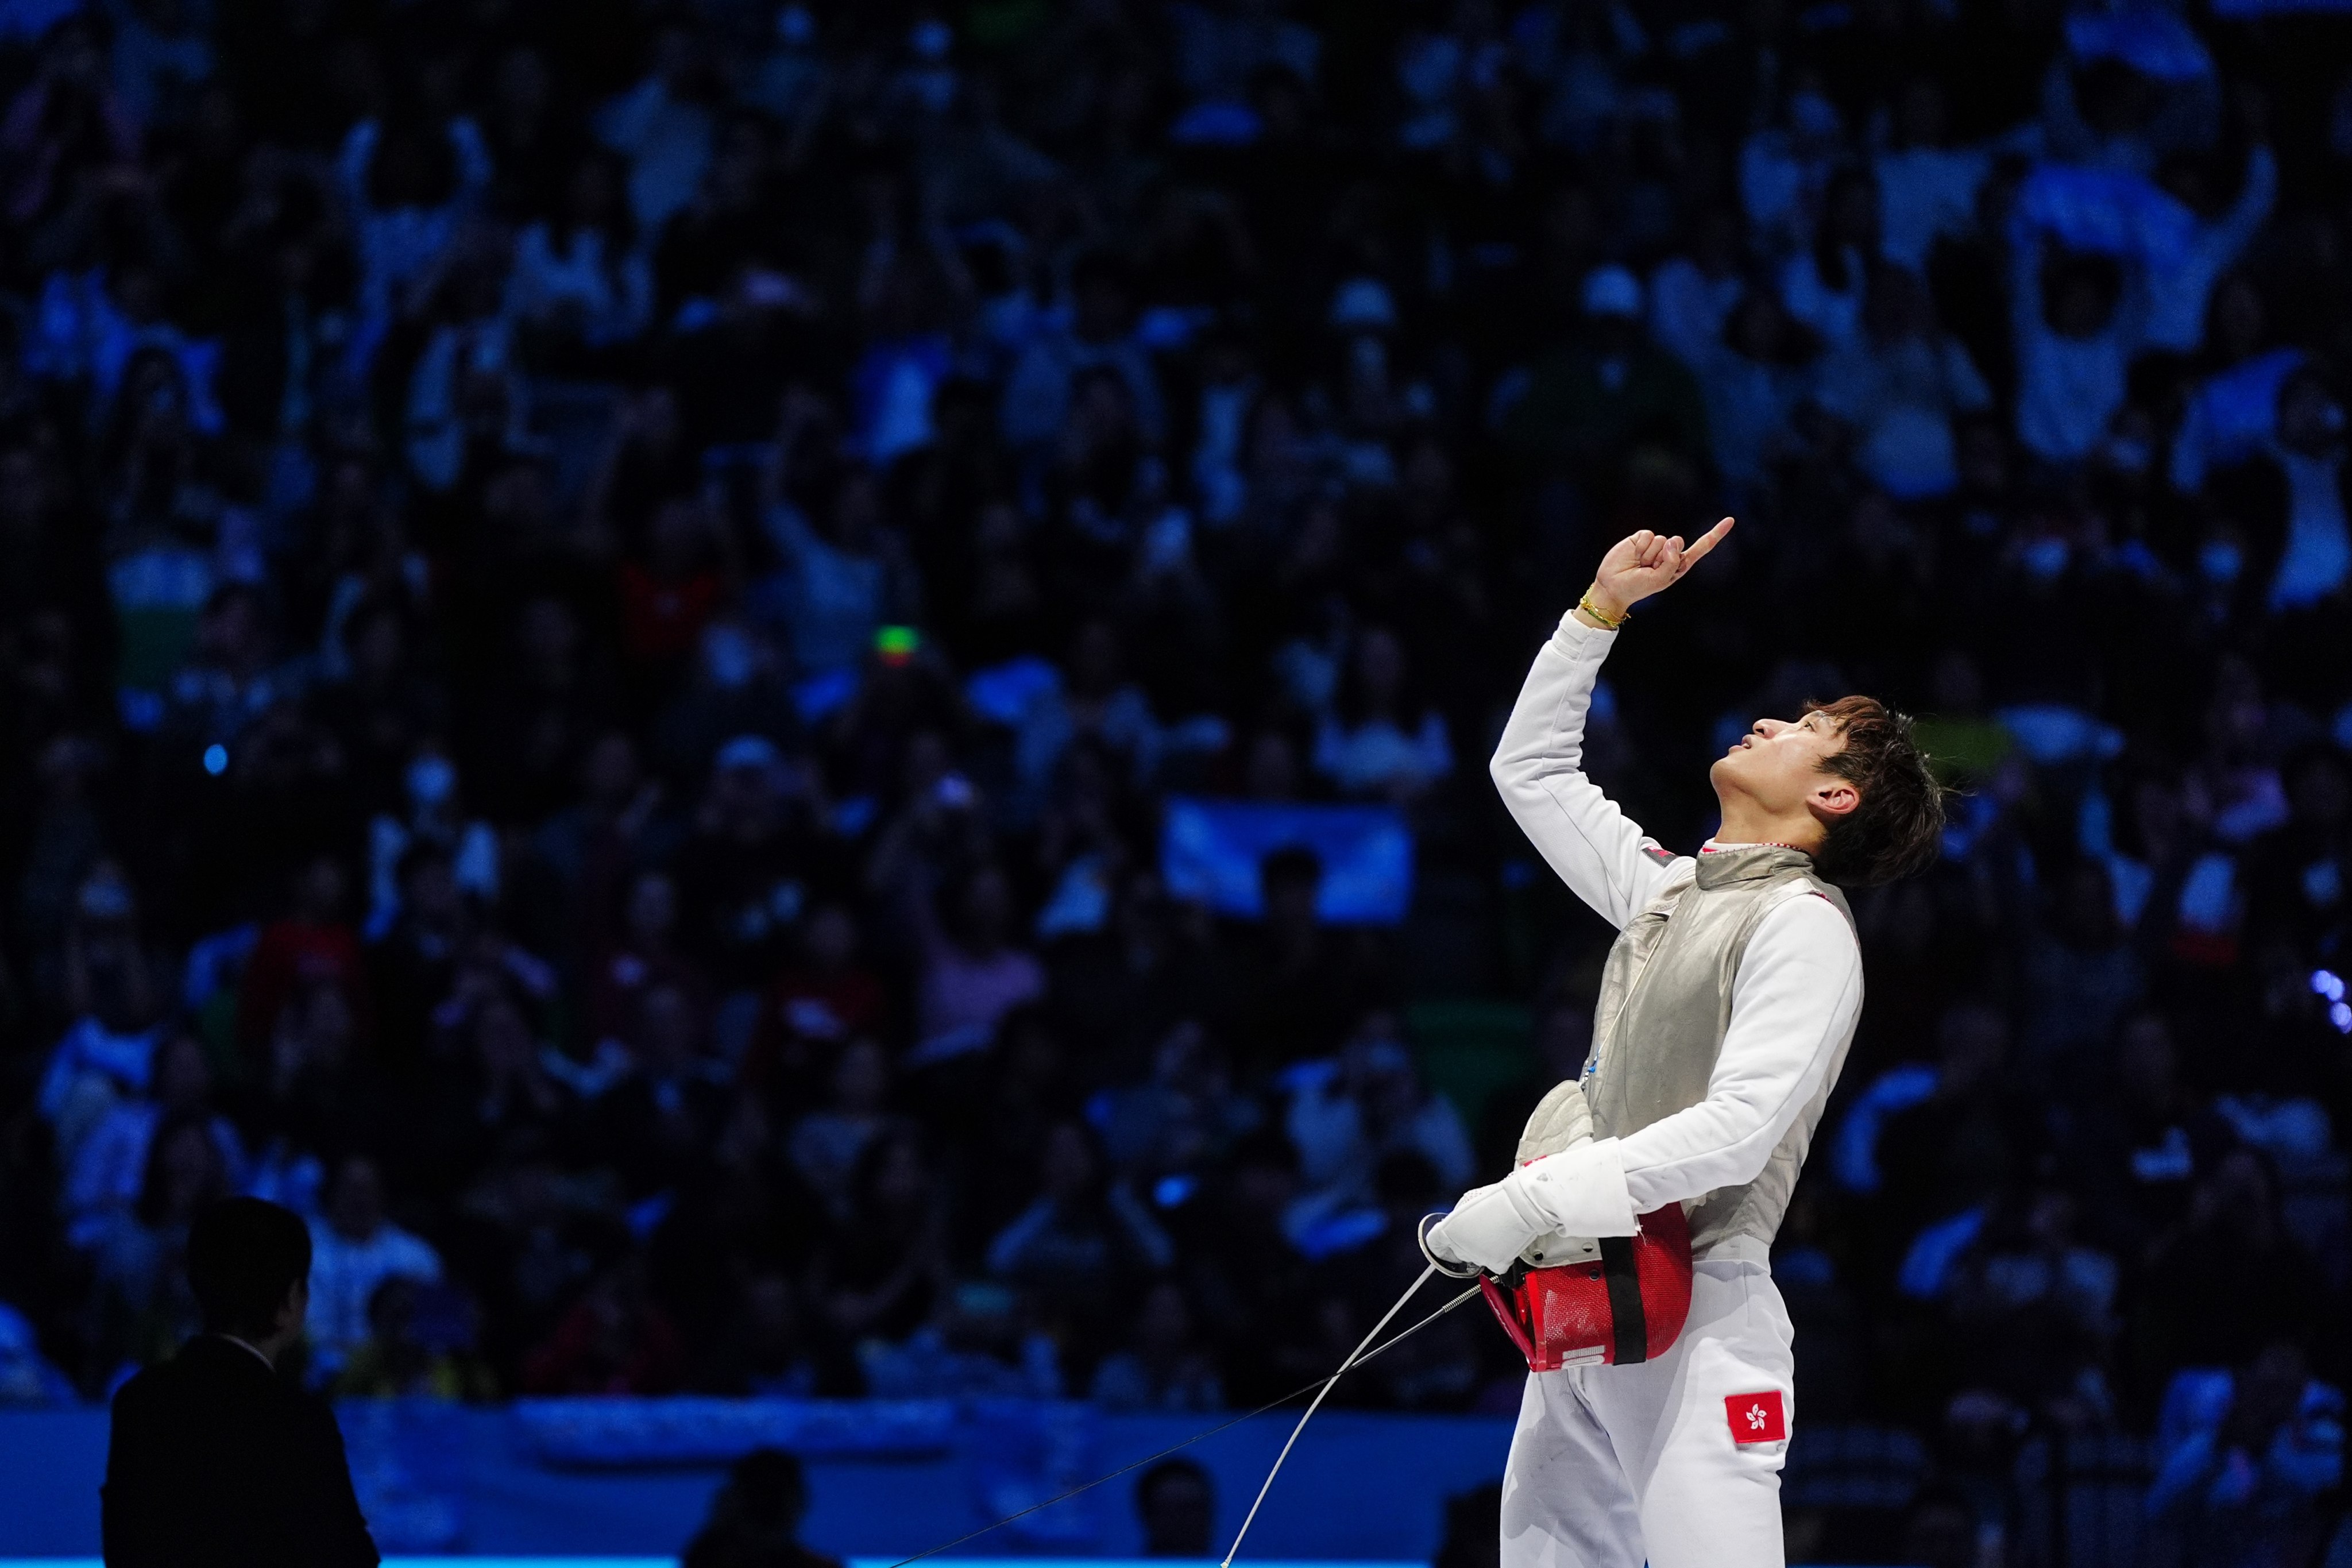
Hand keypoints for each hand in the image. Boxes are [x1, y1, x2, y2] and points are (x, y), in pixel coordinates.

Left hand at [1422, 1180, 1542, 1275]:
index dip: (1440, 1243)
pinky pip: (1492, 1264)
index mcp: (1449, 1231)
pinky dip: (1497, 1257)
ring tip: (1493, 1233)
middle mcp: (1461, 1247)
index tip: (1444, 1243)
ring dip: (1479, 1249)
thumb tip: (1456, 1226)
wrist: (1521, 1206)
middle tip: (1477, 1231)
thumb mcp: (1467, 1201)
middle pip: (1455, 1251)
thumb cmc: (1497, 1199)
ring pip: (1473, 1258)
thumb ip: (1457, 1219)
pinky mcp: (1496, 1265)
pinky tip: (1502, 1243)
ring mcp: (1478, 1258)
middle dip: (1463, 1243)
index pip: (1435, 1244)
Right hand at [1582, 518, 1734, 621]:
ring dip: (1649, 555)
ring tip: (1639, 565)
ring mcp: (1656, 546)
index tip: (1730, 520)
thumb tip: (1673, 539)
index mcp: (1679, 564)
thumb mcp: (1660, 580)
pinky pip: (1648, 535)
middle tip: (1649, 569)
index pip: (1702, 547)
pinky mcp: (1641, 539)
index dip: (1715, 534)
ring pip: (1662, 539)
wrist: (1612, 587)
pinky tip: (1634, 556)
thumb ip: (1672, 561)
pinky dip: (1640, 547)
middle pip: (1677, 543)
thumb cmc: (1637, 587)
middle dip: (1664, 556)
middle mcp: (1669, 553)